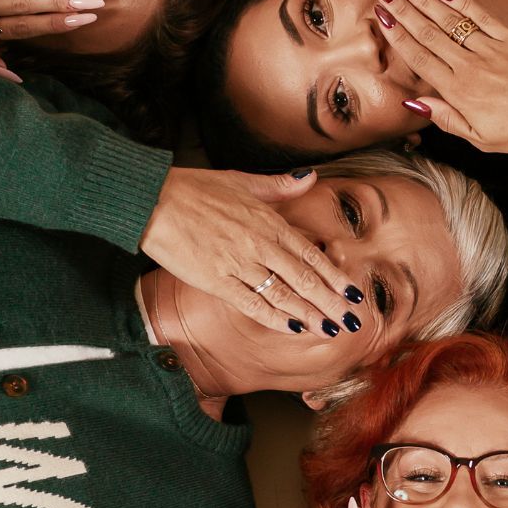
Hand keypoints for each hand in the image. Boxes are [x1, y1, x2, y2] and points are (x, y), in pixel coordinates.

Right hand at [138, 167, 364, 336]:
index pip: (311, 255)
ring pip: (282, 294)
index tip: (353, 293)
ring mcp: (239, 264)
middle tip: (352, 322)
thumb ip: (280, 186)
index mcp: (269, 222)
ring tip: (329, 330)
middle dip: (331, 303)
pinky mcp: (216, 280)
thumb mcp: (242, 180)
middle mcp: (260, 244)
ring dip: (309, 314)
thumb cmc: (195, 188)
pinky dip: (273, 316)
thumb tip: (310, 178)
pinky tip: (291, 327)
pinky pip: (250, 303)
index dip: (335, 277)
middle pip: (304, 279)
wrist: (154, 200)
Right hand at [373, 0, 507, 152]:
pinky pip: (481, 15)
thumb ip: (445, 119)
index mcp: (459, 92)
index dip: (397, 36)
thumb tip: (414, 103)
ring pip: (451, 20)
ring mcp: (492, 48)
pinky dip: (460, 1)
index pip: (420, 58)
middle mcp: (471, 66)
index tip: (380, 17)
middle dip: (402, 10)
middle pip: (429, 33)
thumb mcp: (480, 139)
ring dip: (424, 0)